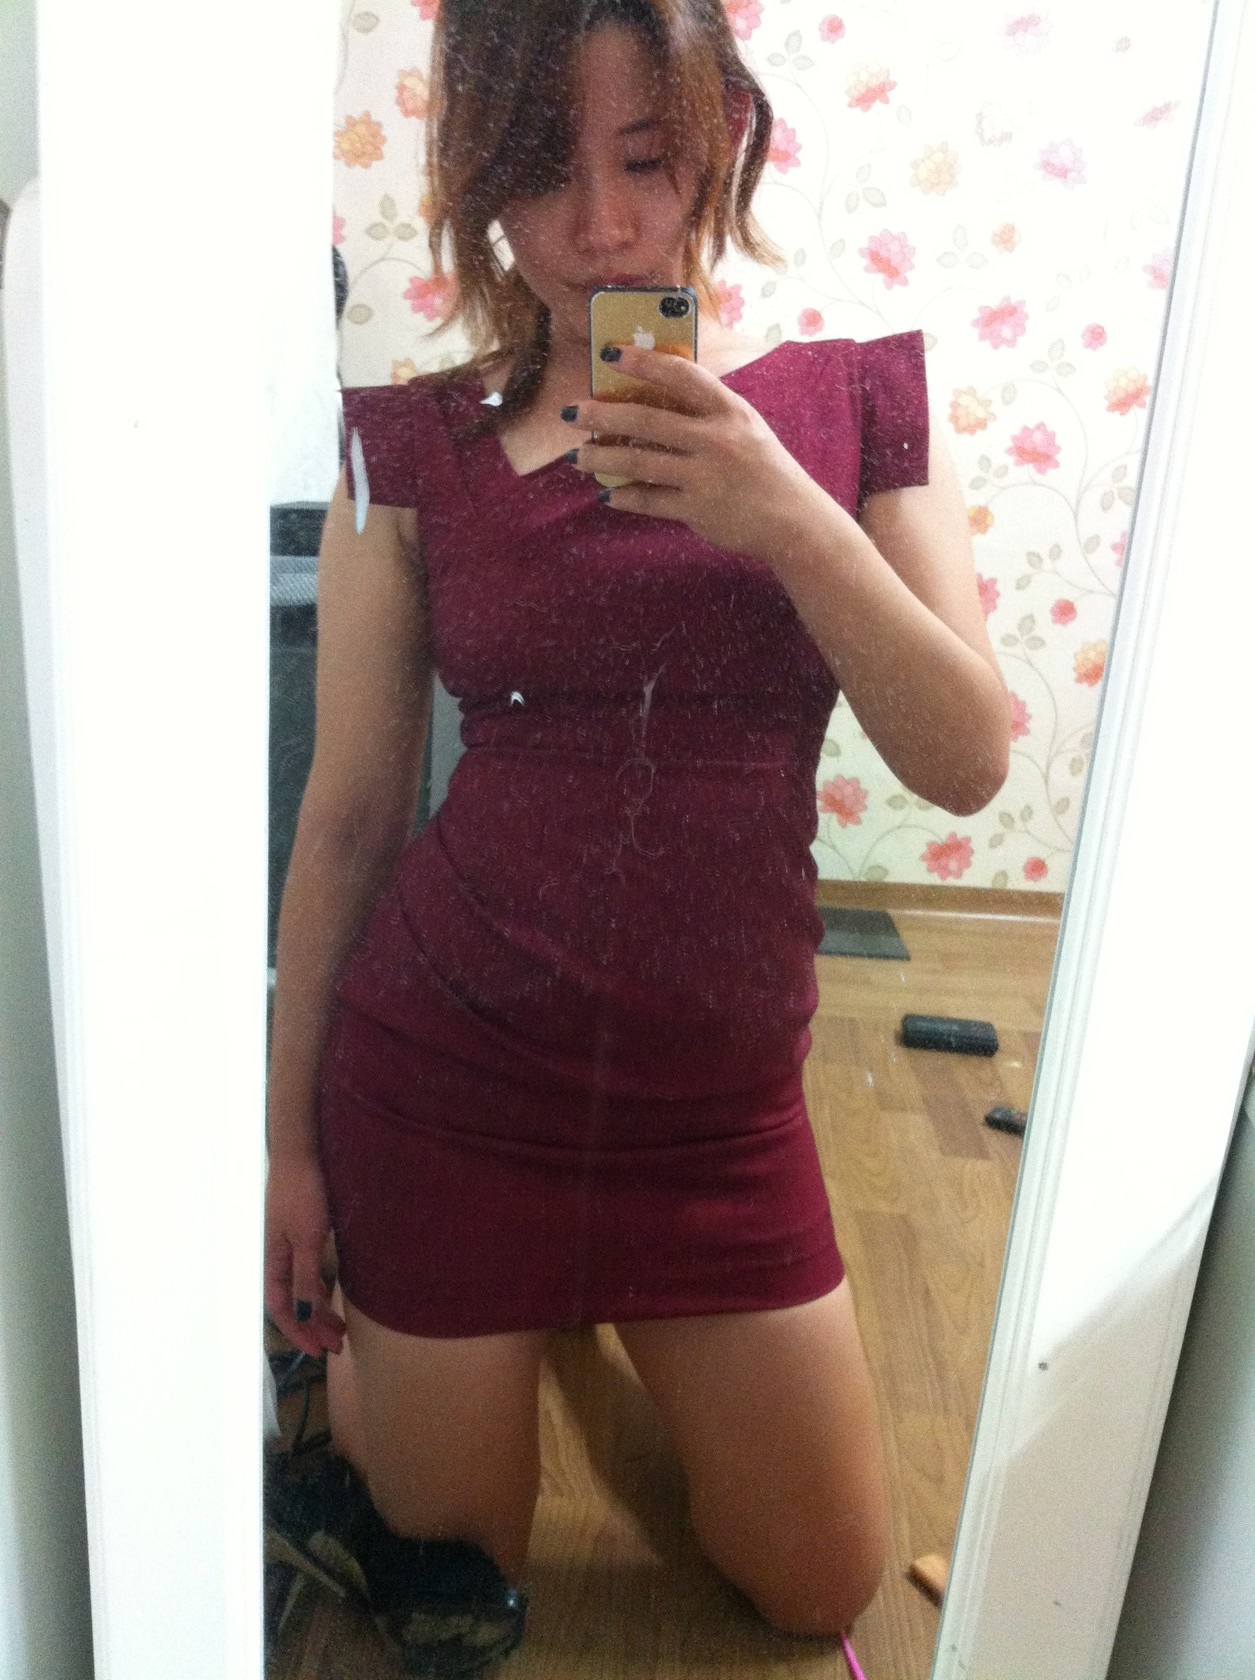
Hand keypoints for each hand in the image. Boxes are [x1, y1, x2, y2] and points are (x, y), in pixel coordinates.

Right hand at [264, 1151, 344, 1356]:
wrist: (302, 1153)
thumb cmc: (302, 1193)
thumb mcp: (307, 1238)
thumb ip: (304, 1276)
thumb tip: (303, 1314)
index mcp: (271, 1261)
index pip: (280, 1308)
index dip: (298, 1332)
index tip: (319, 1350)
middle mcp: (276, 1257)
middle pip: (291, 1302)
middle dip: (312, 1326)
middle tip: (337, 1343)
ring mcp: (288, 1245)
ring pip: (300, 1288)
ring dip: (317, 1309)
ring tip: (340, 1327)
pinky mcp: (301, 1232)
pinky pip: (307, 1271)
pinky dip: (318, 1287)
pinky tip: (332, 1293)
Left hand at [564, 344, 821, 559]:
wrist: (793, 520)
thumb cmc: (765, 471)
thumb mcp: (746, 429)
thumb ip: (708, 414)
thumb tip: (655, 402)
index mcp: (730, 410)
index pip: (682, 375)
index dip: (644, 361)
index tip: (611, 354)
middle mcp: (716, 439)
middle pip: (647, 421)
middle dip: (603, 415)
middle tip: (572, 412)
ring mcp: (705, 476)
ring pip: (640, 463)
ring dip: (602, 459)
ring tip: (578, 457)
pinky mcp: (697, 509)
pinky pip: (650, 500)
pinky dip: (625, 497)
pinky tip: (608, 493)